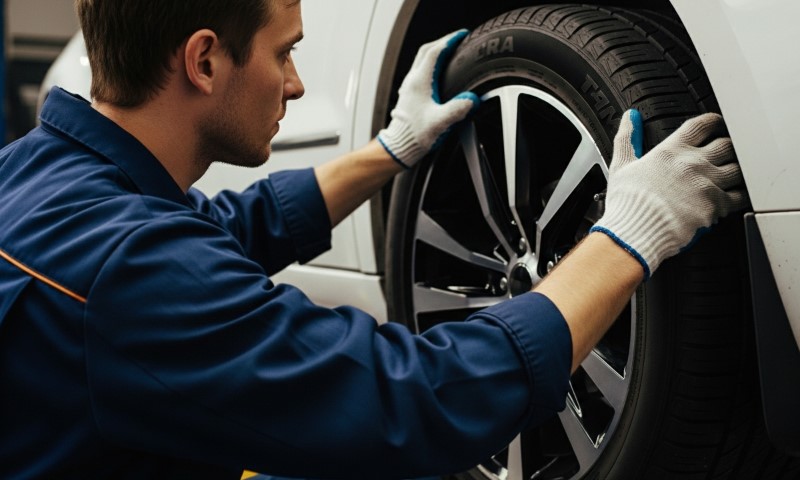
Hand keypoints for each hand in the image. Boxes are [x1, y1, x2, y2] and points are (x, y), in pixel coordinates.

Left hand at [377, 30, 479, 167]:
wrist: (399, 147)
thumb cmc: (415, 135)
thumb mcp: (440, 123)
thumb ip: (457, 109)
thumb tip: (472, 99)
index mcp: (419, 82)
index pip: (434, 52)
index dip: (449, 41)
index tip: (461, 35)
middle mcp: (412, 81)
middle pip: (426, 51)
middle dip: (442, 42)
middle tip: (456, 40)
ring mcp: (409, 87)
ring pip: (421, 60)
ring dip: (435, 52)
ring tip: (450, 52)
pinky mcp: (409, 95)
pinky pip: (420, 72)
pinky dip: (431, 65)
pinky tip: (439, 73)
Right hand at [590, 109, 748, 278]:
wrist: (635, 232)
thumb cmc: (627, 204)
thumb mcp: (621, 166)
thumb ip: (627, 138)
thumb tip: (631, 118)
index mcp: (671, 151)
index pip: (702, 125)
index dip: (713, 122)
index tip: (716, 126)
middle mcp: (693, 163)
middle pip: (726, 144)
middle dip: (727, 148)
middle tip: (724, 154)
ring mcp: (707, 183)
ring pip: (738, 168)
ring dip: (735, 172)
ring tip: (730, 177)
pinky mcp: (716, 205)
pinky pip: (738, 196)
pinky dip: (737, 197)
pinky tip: (731, 199)